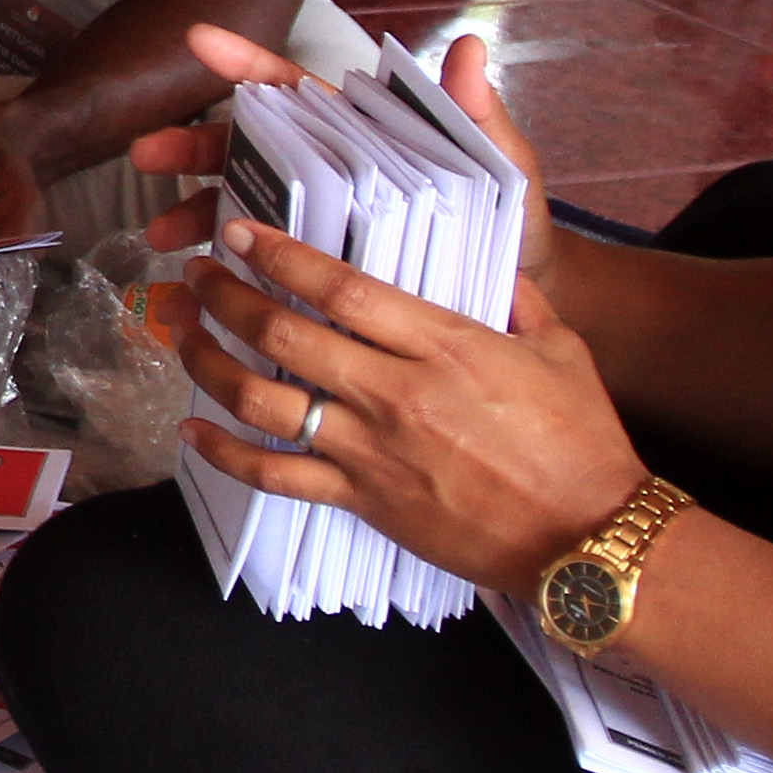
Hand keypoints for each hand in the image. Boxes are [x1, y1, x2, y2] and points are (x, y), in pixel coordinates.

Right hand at [122, 26, 556, 286]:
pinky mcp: (307, 280)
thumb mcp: (502, 176)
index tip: (200, 40)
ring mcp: (312, 226)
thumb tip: (471, 51)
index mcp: (362, 140)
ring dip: (188, 218)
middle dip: (190, 145)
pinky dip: (211, 289)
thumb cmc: (507, 235)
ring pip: (235, 208)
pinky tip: (182, 306)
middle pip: (246, 147)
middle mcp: (327, 176)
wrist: (514, 317)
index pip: (299, 93)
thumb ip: (479, 120)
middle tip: (147, 155)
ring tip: (162, 243)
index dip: (248, 64)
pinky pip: (250, 277)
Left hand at [179, 223, 646, 598]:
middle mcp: (394, 393)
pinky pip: (275, 476)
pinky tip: (191, 432)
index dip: (281, 256)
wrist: (588, 540)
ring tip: (183, 335)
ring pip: (263, 401)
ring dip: (210, 364)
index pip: (341, 288)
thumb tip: (491, 269)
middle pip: (283, 335)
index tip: (240, 231)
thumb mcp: (562, 349)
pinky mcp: (364, 502)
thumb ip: (518, 300)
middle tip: (198, 274)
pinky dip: (224, 453)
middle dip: (227, 298)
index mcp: (443, 344)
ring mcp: (372, 451)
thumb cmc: (583, 442)